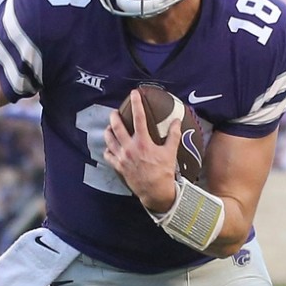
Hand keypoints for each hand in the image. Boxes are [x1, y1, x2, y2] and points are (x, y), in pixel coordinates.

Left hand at [103, 88, 179, 211]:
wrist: (155, 191)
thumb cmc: (164, 172)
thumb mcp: (170, 152)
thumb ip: (173, 135)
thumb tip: (177, 121)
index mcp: (143, 142)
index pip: (139, 118)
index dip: (136, 104)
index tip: (134, 94)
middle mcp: (130, 148)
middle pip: (116, 127)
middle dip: (114, 117)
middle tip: (115, 112)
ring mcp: (122, 157)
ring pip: (109, 139)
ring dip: (108, 131)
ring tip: (110, 127)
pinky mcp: (118, 166)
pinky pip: (108, 155)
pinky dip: (108, 149)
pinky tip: (110, 146)